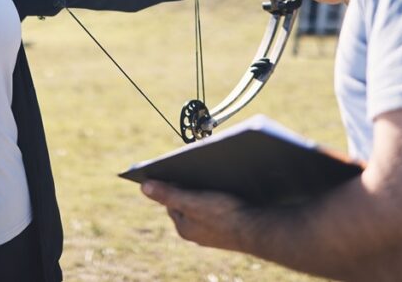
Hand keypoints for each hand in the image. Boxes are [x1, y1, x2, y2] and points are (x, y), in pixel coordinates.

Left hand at [140, 180, 258, 252]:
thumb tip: (144, 187)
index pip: (170, 201)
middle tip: (193, 171)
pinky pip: (216, 211)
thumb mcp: (192, 201)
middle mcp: (196, 233)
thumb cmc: (224, 214)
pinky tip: (225, 191)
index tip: (175, 169)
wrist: (258, 229)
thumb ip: (168, 194)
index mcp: (184, 227)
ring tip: (209, 177)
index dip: (172, 184)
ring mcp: (213, 232)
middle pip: (186, 204)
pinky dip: (217, 200)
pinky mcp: (228, 229)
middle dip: (187, 188)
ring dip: (203, 193)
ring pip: (201, 207)